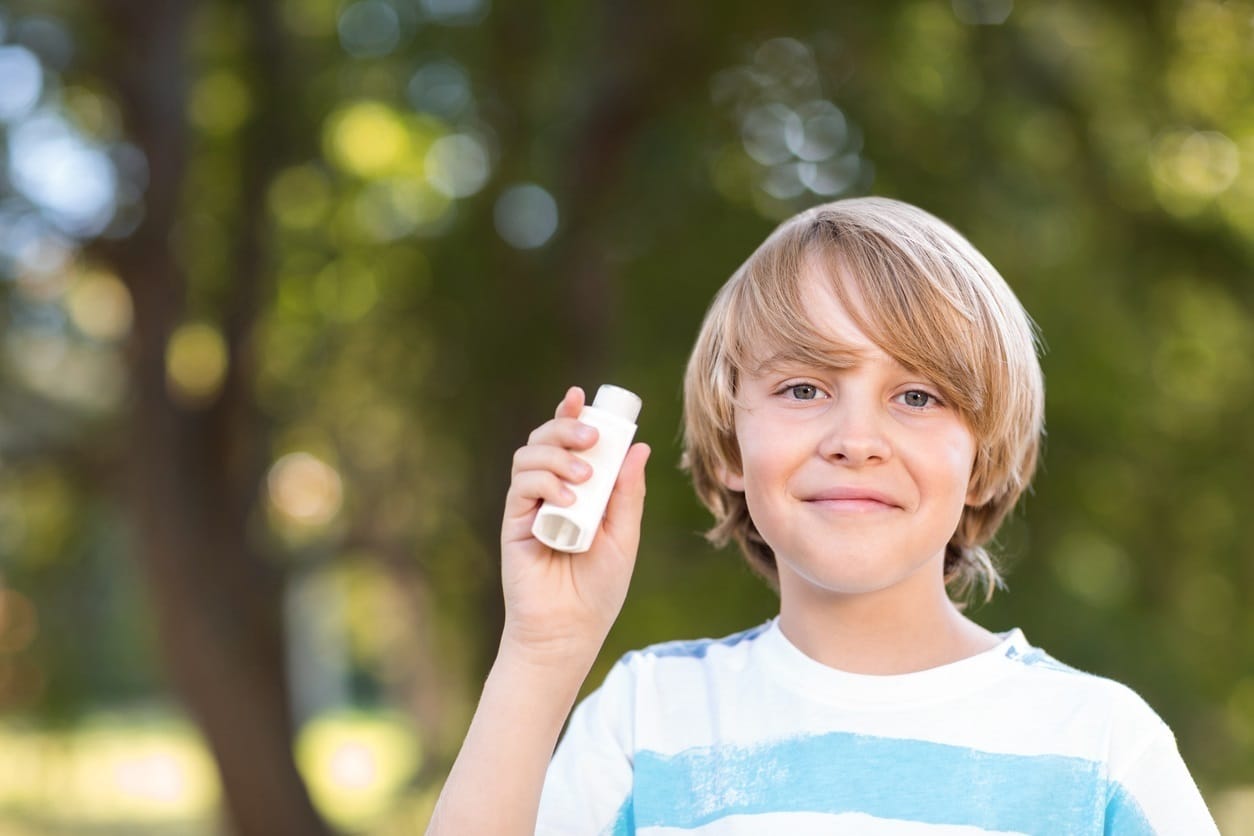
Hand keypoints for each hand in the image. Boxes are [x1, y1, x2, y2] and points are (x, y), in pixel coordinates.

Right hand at [499, 386, 649, 669]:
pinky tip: (566, 499)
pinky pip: (520, 487)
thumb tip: (639, 447)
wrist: (569, 629)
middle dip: (566, 428)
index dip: (572, 415)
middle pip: (545, 439)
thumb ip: (627, 493)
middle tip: (591, 438)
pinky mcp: (514, 522)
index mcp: (579, 489)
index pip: (571, 442)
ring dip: (558, 456)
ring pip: (529, 456)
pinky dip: (544, 483)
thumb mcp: (624, 536)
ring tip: (585, 477)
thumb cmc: (598, 588)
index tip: (582, 396)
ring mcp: (530, 505)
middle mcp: (551, 490)